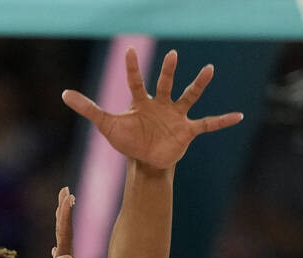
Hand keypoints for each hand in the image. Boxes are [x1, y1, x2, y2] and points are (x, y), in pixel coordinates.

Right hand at [49, 189, 96, 257]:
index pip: (65, 234)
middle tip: (65, 192)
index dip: (65, 214)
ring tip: (61, 212)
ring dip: (63, 227)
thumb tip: (61, 256)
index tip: (67, 194)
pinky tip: (57, 250)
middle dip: (64, 212)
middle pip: (67, 233)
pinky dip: (59, 250)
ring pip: (65, 244)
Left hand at [62, 48, 241, 171]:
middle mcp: (161, 104)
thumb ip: (88, 108)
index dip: (131, 68)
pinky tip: (238, 116)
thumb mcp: (106, 125)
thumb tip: (64, 94)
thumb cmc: (128, 140)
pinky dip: (222, 121)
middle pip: (165, 84)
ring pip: (189, 96)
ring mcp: (176, 116)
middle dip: (168, 71)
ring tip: (210, 70)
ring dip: (199, 84)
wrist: (146, 162)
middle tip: (173, 55)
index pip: (135, 81)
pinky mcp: (187, 131)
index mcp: (142, 102)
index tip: (128, 50)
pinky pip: (208, 124)